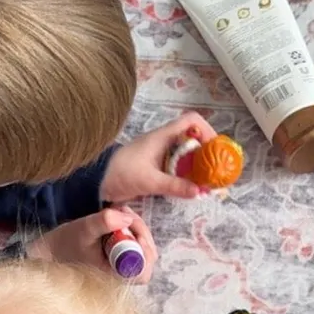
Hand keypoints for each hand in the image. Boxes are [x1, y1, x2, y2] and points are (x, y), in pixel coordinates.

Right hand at [28, 206, 156, 284]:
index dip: (145, 249)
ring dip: (135, 227)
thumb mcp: (84, 228)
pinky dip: (130, 229)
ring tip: (119, 211)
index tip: (133, 228)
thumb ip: (104, 222)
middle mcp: (120, 274)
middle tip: (125, 213)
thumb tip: (127, 218)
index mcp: (115, 275)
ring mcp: (120, 266)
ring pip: (142, 248)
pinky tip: (117, 218)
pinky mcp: (117, 257)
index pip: (144, 272)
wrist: (48, 249)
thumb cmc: (64, 243)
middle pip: (147, 257)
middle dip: (140, 231)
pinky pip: (134, 244)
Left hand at [100, 113, 219, 203]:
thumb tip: (200, 192)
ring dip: (198, 165)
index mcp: (163, 136)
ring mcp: (160, 154)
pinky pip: (177, 166)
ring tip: (209, 181)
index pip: (191, 121)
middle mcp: (164, 141)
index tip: (216, 149)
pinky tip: (192, 187)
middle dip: (207, 152)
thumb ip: (174, 186)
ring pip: (186, 154)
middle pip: (193, 138)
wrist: (97, 180)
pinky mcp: (156, 167)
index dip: (207, 130)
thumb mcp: (149, 181)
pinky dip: (188, 174)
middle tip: (217, 169)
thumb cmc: (120, 173)